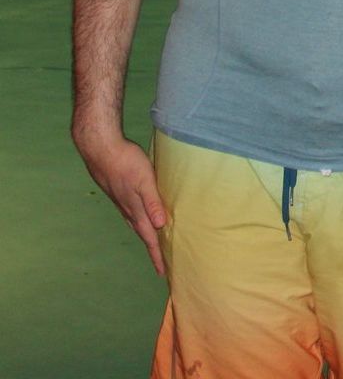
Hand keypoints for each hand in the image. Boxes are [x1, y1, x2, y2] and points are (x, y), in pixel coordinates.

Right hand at [74, 127, 166, 274]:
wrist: (101, 148)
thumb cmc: (125, 161)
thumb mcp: (145, 180)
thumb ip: (153, 201)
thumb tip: (160, 225)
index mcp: (136, 209)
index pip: (150, 237)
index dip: (157, 254)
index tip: (164, 272)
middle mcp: (128, 209)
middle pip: (144, 234)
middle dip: (153, 250)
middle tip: (161, 265)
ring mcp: (122, 201)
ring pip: (137, 224)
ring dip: (146, 236)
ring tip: (154, 245)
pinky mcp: (119, 192)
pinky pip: (132, 213)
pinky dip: (140, 221)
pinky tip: (142, 217)